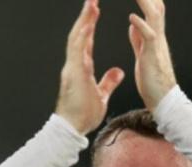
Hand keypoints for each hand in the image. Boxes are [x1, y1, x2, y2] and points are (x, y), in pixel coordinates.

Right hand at [56, 0, 124, 134]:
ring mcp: (72, 68)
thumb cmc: (84, 114)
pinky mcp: (73, 75)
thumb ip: (108, 81)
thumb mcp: (101, 95)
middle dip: (86, 16)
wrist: (73, 129)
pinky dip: (82, 39)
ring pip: (77, 39)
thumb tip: (118, 71)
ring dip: (84, 21)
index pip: (86, 41)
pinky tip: (88, 26)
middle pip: (80, 34)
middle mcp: (74, 64)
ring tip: (91, 4)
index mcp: (81, 67)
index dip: (90, 25)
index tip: (95, 10)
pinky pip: (77, 53)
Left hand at [128, 0, 176, 110]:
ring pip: (154, 16)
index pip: (151, 8)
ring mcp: (156, 46)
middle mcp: (157, 37)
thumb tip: (133, 24)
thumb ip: (139, 38)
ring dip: (145, 1)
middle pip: (155, 6)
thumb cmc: (152, 81)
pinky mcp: (152, 57)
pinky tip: (132, 17)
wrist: (163, 102)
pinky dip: (141, 26)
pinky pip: (149, 38)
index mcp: (153, 36)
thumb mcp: (142, 54)